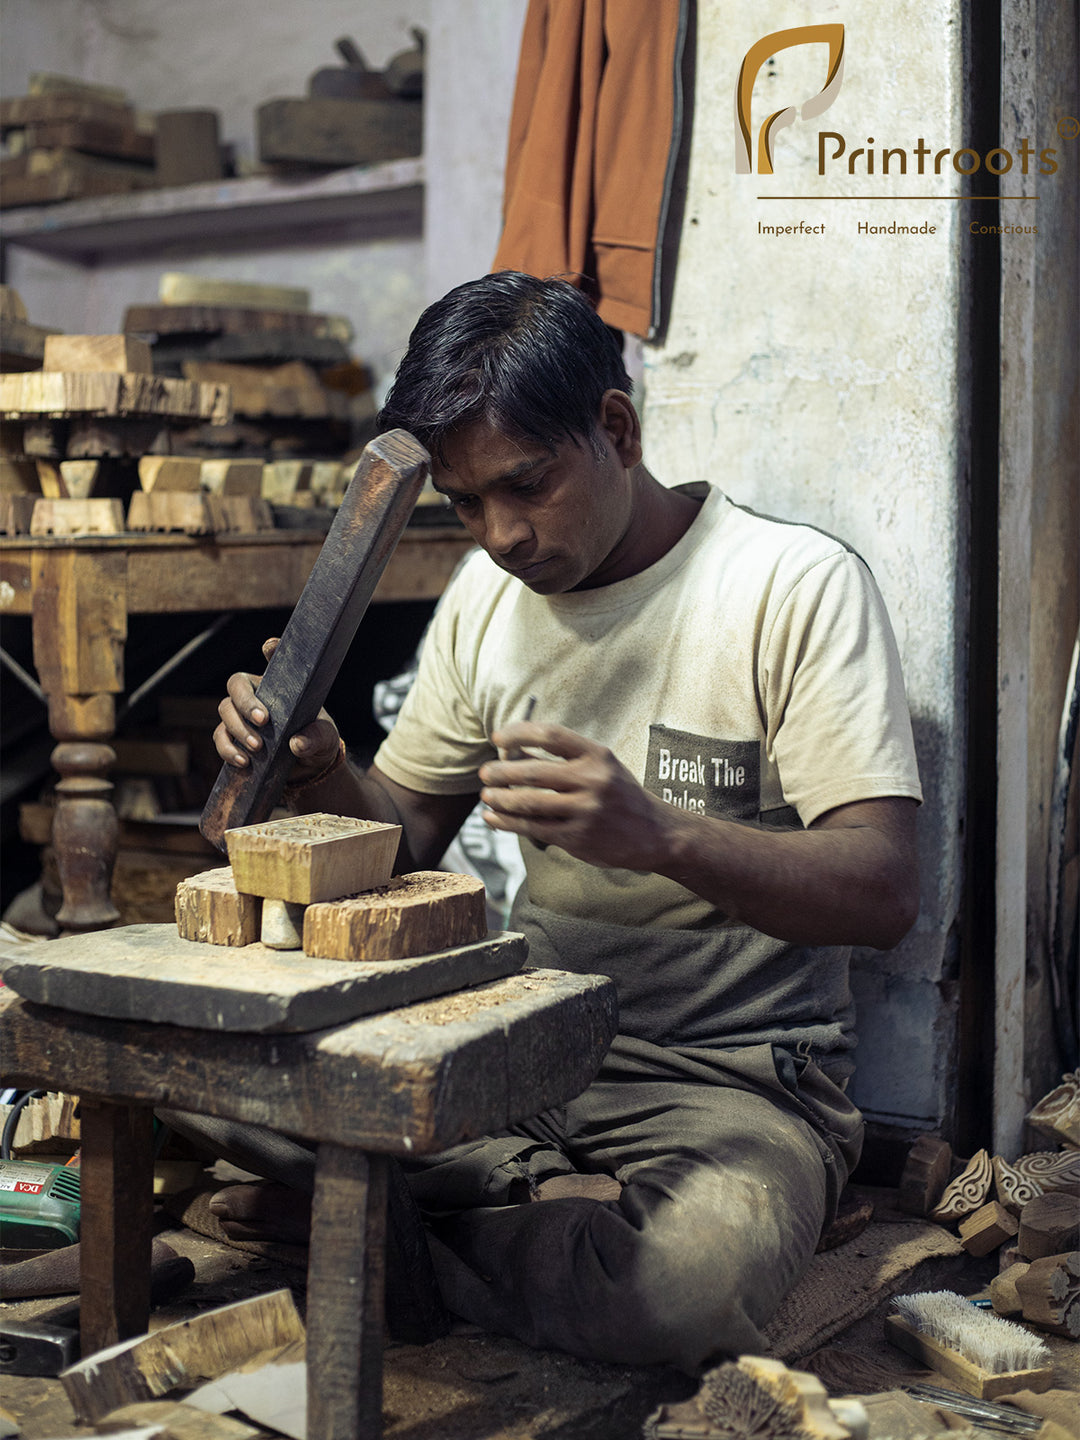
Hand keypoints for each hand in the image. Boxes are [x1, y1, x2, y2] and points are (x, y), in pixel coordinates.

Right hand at [213, 637, 341, 780]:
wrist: (307, 768)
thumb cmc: (317, 741)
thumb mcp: (325, 739)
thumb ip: (316, 738)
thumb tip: (297, 743)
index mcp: (281, 686)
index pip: (275, 661)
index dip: (271, 650)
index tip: (270, 646)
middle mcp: (258, 695)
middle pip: (237, 685)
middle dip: (246, 702)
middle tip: (262, 721)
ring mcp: (242, 716)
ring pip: (225, 711)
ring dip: (238, 729)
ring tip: (257, 747)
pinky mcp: (233, 738)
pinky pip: (221, 738)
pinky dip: (228, 749)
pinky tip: (243, 761)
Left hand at [478, 721, 671, 869]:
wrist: (656, 833)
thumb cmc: (620, 795)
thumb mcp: (603, 766)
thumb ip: (566, 760)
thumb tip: (512, 755)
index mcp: (598, 755)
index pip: (551, 735)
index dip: (519, 733)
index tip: (499, 737)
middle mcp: (593, 780)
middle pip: (534, 772)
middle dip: (501, 771)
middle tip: (485, 772)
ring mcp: (585, 811)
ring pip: (530, 803)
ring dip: (500, 799)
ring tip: (486, 795)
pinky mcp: (578, 838)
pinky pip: (534, 828)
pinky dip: (507, 823)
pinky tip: (493, 817)